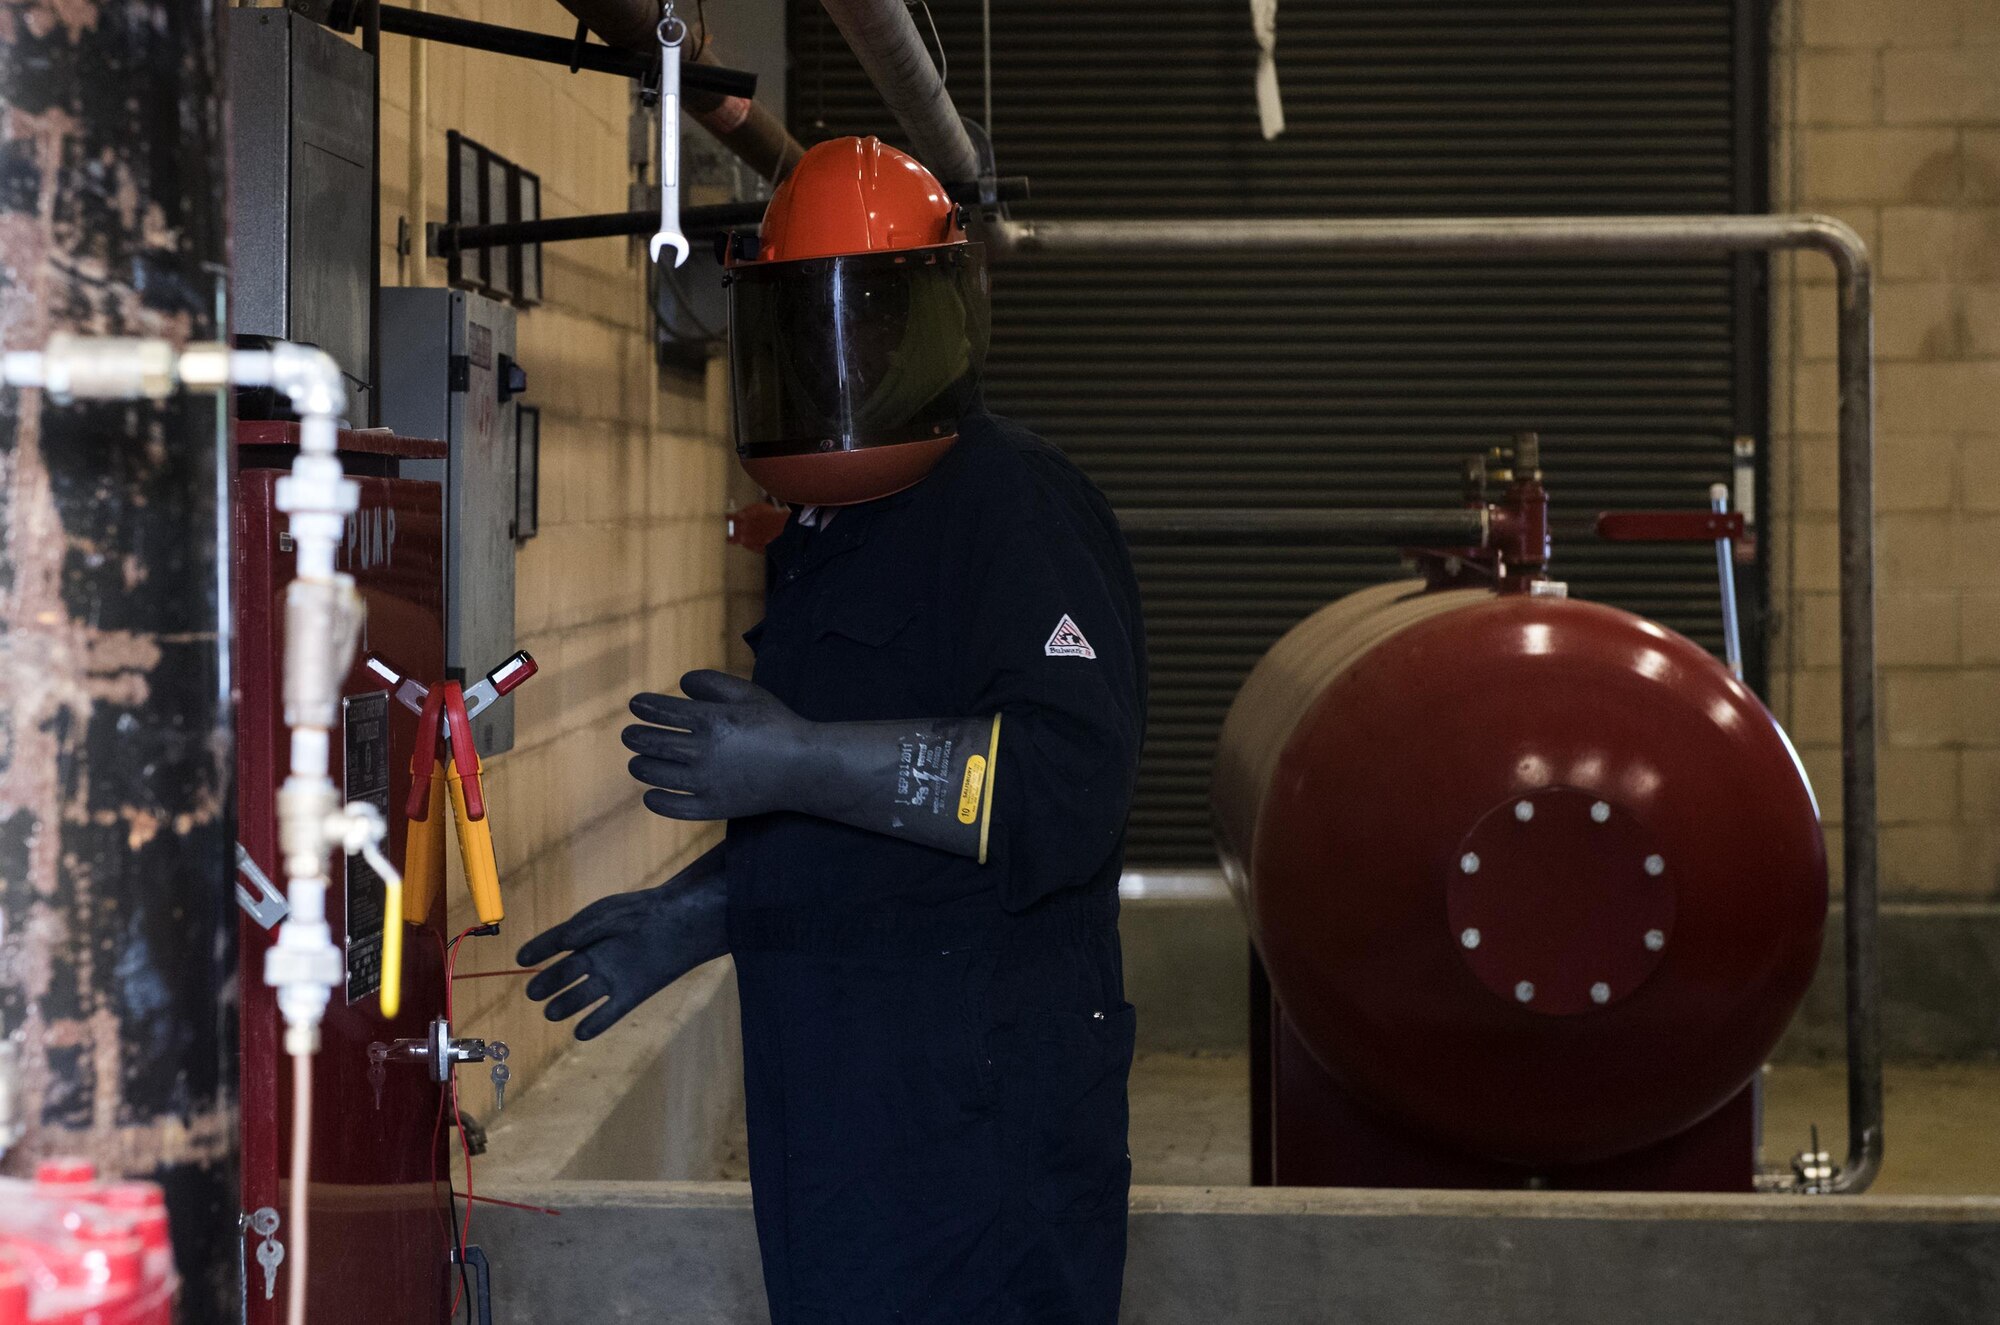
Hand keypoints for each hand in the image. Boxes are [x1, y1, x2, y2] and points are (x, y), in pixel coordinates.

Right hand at [517, 845, 728, 1039]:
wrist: (684, 922)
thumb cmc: (645, 912)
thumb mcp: (608, 915)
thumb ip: (582, 928)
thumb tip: (560, 944)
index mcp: (588, 933)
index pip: (555, 943)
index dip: (538, 950)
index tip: (521, 958)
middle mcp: (596, 956)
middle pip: (565, 973)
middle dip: (548, 983)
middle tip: (532, 993)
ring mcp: (613, 976)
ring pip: (582, 996)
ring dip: (566, 1005)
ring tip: (551, 1012)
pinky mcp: (631, 994)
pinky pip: (609, 1013)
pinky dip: (595, 1023)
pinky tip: (581, 1032)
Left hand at [623, 670, 812, 820]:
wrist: (803, 767)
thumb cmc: (777, 725)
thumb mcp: (748, 693)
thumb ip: (712, 682)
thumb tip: (680, 684)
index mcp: (711, 720)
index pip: (660, 711)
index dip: (643, 707)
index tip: (636, 706)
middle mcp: (703, 752)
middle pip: (651, 743)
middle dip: (634, 736)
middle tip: (630, 735)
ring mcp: (706, 782)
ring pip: (655, 774)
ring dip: (639, 765)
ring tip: (637, 761)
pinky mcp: (712, 807)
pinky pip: (672, 807)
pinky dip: (656, 801)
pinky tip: (651, 794)